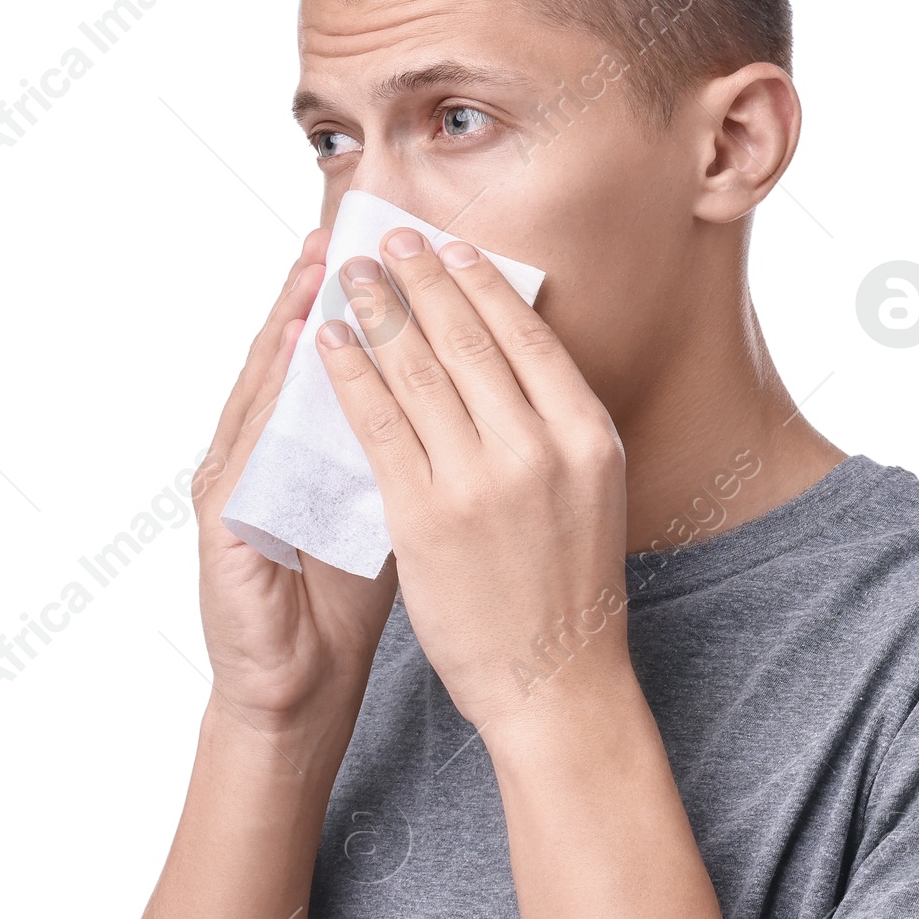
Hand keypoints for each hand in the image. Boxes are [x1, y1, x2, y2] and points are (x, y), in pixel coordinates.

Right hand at [194, 229, 398, 734]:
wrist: (301, 680)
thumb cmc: (348, 594)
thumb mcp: (390, 503)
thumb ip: (409, 444)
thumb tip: (469, 383)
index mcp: (303, 445)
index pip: (328, 358)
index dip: (357, 303)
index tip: (391, 246)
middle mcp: (260, 451)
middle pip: (286, 354)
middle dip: (317, 290)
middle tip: (344, 229)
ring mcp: (232, 480)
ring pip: (261, 386)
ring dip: (287, 323)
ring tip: (316, 267)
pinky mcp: (220, 521)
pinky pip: (248, 445)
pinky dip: (271, 396)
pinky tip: (293, 352)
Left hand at [315, 228, 630, 738]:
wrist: (553, 682)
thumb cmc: (569, 588)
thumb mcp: (591, 491)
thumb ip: (556, 425)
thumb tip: (517, 353)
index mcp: (587, 436)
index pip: (527, 336)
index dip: (480, 285)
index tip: (449, 248)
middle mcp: (539, 448)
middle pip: (467, 340)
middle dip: (420, 279)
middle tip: (389, 237)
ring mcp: (479, 481)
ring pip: (417, 372)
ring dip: (376, 311)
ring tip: (350, 274)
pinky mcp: (424, 516)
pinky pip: (376, 425)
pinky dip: (347, 375)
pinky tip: (328, 343)